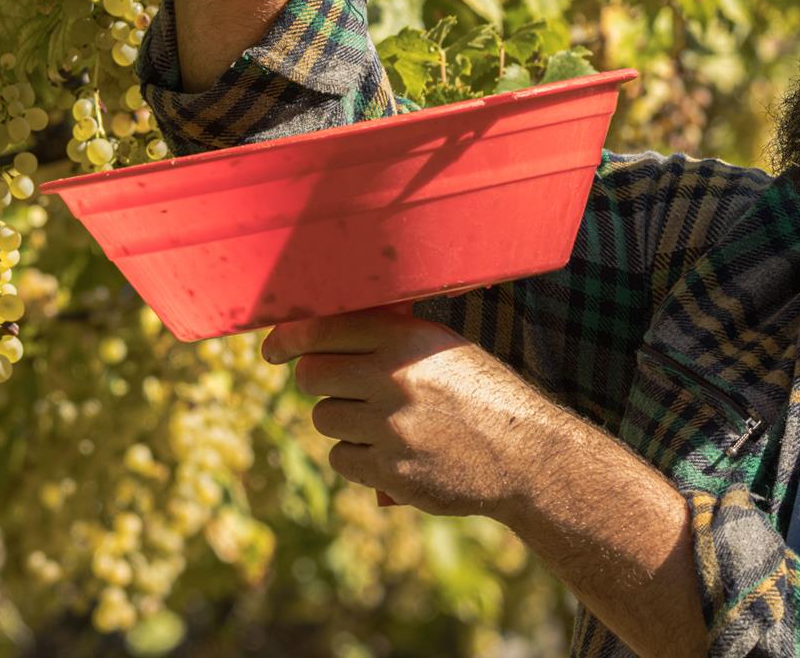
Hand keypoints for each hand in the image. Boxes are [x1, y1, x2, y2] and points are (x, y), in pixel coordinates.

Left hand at [262, 307, 552, 519]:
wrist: (526, 452)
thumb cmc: (483, 394)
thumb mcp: (445, 349)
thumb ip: (390, 338)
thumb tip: (316, 334)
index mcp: (409, 339)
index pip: (323, 329)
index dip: (288, 338)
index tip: (273, 349)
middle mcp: (395, 378)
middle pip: (313, 375)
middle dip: (320, 379)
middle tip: (344, 386)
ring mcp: (392, 428)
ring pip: (324, 418)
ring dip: (343, 420)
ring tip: (384, 421)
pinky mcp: (391, 471)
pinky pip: (342, 458)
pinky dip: (358, 456)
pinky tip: (393, 451)